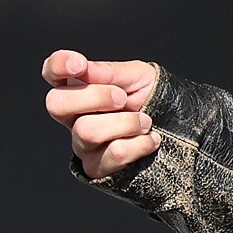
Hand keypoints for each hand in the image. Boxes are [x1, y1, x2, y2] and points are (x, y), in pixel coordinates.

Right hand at [44, 49, 161, 179]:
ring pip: (86, 131)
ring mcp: (82, 144)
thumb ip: (110, 72)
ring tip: (146, 121)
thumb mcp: (138, 76)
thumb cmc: (153, 99)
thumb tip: (84, 70)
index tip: (80, 64)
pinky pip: (112, 154)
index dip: (58, 66)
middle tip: (122, 98)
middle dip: (95, 97)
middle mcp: (73, 116)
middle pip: (56, 104)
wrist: (180, 129)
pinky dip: (138, 144)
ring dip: (124, 123)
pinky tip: (151, 139)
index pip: (52, 73)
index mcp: (79, 88)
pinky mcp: (97, 168)